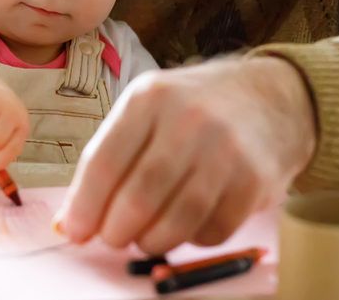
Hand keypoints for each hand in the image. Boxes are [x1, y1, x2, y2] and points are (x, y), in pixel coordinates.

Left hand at [53, 56, 316, 253]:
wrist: (268, 97)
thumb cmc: (193, 108)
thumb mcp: (146, 110)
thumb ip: (108, 159)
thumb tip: (70, 221)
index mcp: (149, 97)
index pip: (104, 163)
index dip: (84, 206)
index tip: (75, 231)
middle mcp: (188, 119)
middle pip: (138, 197)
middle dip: (116, 230)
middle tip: (113, 237)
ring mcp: (226, 150)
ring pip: (175, 221)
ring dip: (151, 241)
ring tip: (145, 237)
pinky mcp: (255, 180)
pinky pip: (212, 231)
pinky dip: (191, 240)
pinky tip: (185, 227)